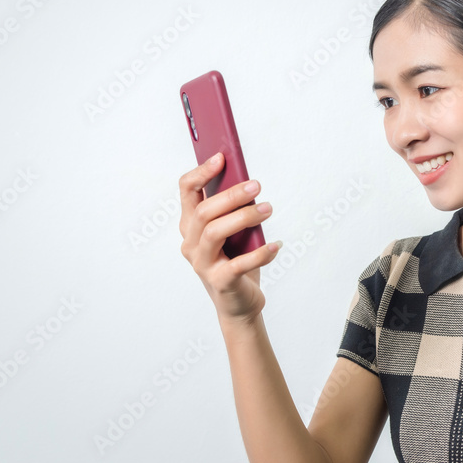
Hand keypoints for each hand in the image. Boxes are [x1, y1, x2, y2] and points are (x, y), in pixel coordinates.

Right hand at [178, 152, 280, 323]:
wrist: (239, 304)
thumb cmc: (236, 260)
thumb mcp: (233, 232)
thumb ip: (233, 211)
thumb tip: (249, 184)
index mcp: (191, 226)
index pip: (186, 192)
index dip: (201, 173)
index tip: (221, 158)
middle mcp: (191, 243)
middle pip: (204, 211)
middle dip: (231, 195)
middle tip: (257, 186)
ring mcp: (203, 264)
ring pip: (215, 232)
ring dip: (244, 218)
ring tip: (268, 210)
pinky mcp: (220, 281)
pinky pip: (239, 264)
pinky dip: (261, 253)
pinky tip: (276, 245)